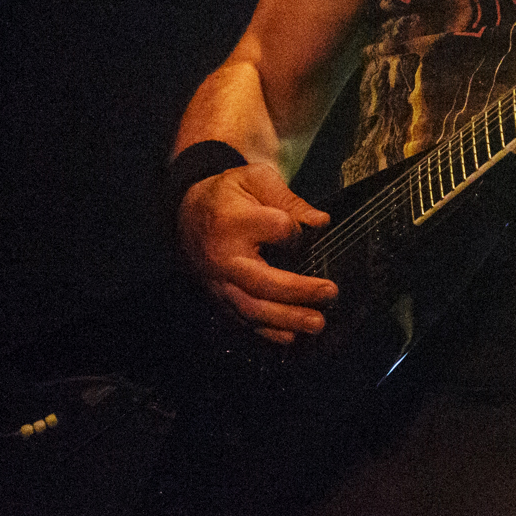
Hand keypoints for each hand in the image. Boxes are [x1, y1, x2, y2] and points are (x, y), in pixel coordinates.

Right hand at [177, 160, 336, 344]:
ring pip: (253, 308)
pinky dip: (267, 333)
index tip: (307, 232)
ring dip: (287, 319)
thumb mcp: (254, 180)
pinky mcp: (218, 299)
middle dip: (299, 291)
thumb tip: (321, 221)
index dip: (297, 232)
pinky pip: (242, 321)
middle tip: (330, 293)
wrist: (185, 215)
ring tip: (317, 323)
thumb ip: (289, 199)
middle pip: (263, 280)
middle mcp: (224, 257)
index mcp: (234, 221)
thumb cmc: (226, 196)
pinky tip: (291, 336)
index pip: (277, 229)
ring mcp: (219, 283)